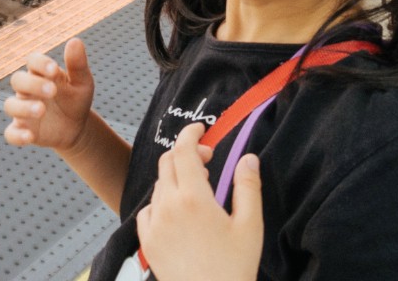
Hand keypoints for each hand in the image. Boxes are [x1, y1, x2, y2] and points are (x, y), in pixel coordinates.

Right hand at [3, 38, 95, 152]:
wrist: (76, 128)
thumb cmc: (76, 100)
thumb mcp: (82, 83)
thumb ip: (78, 64)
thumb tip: (75, 41)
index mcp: (41, 73)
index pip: (32, 60)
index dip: (40, 63)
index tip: (54, 70)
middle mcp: (28, 90)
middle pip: (17, 80)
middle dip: (33, 84)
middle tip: (53, 91)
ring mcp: (23, 111)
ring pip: (10, 105)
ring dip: (24, 107)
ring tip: (42, 110)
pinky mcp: (23, 130)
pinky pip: (11, 133)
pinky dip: (17, 135)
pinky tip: (30, 137)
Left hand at [135, 124, 262, 280]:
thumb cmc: (233, 268)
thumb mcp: (250, 226)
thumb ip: (248, 186)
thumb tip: (247, 158)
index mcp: (193, 198)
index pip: (184, 151)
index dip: (191, 134)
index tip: (201, 130)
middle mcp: (168, 207)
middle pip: (168, 163)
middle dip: (186, 154)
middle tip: (208, 161)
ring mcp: (154, 224)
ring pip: (159, 186)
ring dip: (176, 178)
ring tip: (199, 191)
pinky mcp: (148, 241)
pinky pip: (148, 209)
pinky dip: (162, 202)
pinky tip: (178, 213)